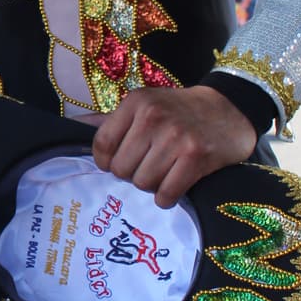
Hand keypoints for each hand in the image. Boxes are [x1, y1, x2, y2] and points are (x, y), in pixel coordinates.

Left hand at [91, 85, 256, 208]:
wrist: (229, 110)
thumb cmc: (179, 111)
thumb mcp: (144, 105)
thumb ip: (108, 120)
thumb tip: (70, 124)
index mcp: (136, 103)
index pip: (102, 145)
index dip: (106, 162)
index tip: (119, 162)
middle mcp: (153, 117)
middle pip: (121, 169)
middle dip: (132, 174)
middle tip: (149, 165)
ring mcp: (176, 137)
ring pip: (143, 183)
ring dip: (152, 186)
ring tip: (164, 172)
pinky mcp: (196, 157)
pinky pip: (167, 194)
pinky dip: (167, 197)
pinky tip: (174, 185)